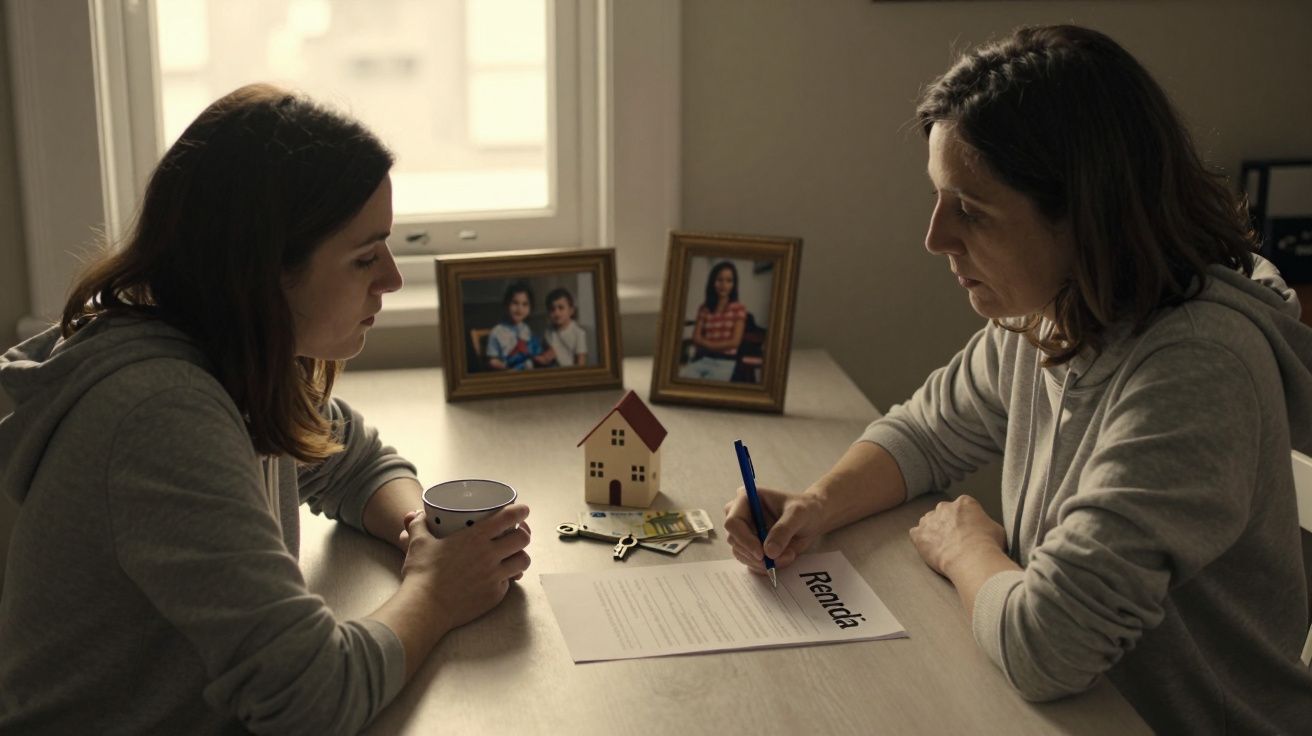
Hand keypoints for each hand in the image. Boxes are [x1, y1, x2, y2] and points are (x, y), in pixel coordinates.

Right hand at [398, 504, 532, 632]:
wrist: (424, 607)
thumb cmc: (421, 572)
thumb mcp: (418, 542)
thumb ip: (419, 524)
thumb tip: (416, 514)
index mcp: (475, 537)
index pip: (508, 517)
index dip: (520, 511)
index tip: (523, 510)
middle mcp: (490, 555)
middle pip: (522, 539)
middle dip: (523, 533)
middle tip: (517, 533)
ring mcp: (494, 576)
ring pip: (523, 561)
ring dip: (520, 555)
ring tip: (513, 555)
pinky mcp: (495, 595)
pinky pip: (509, 582)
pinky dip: (507, 576)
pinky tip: (499, 575)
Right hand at [723, 487, 825, 573]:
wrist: (812, 519)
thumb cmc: (805, 509)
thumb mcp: (798, 514)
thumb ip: (783, 530)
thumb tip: (769, 552)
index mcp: (745, 499)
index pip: (733, 522)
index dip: (744, 540)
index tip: (761, 554)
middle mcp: (740, 515)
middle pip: (735, 541)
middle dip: (757, 555)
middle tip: (781, 559)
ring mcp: (744, 532)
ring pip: (742, 554)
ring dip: (764, 562)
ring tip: (789, 555)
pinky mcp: (750, 546)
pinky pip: (750, 561)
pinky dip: (766, 566)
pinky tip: (784, 558)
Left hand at [908, 495, 1005, 577]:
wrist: (972, 559)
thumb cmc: (988, 545)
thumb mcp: (997, 530)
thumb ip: (987, 525)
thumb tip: (987, 531)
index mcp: (965, 503)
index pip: (963, 506)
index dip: (966, 520)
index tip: (969, 531)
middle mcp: (944, 507)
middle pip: (944, 512)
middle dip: (948, 524)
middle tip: (955, 540)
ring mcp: (929, 520)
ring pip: (928, 522)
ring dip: (933, 532)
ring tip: (943, 547)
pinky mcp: (919, 534)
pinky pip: (915, 534)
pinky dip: (920, 541)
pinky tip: (928, 550)